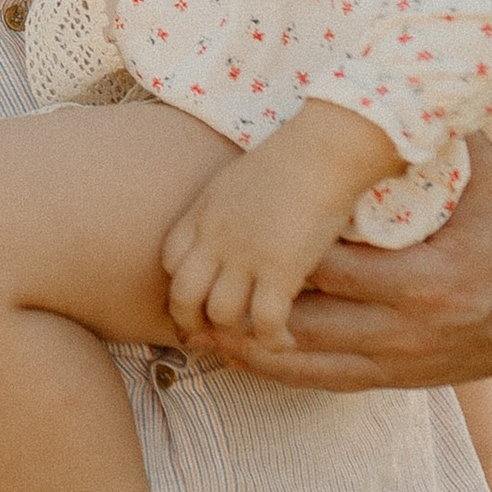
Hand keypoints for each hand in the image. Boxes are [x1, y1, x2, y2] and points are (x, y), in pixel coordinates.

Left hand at [160, 99, 395, 340]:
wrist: (321, 150)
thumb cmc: (291, 159)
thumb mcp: (237, 180)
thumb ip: (225, 209)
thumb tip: (233, 231)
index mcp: (203, 213)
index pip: (169, 260)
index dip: (178, 286)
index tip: (195, 301)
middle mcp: (215, 238)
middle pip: (182, 296)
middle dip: (190, 324)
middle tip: (209, 339)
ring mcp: (245, 256)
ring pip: (220, 314)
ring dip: (235, 334)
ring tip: (253, 338)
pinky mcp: (281, 270)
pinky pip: (265, 322)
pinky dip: (273, 340)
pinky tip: (286, 341)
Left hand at [200, 106, 491, 392]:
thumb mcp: (490, 179)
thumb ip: (446, 132)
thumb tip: (418, 59)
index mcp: (428, 280)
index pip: (332, 268)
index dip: (277, 252)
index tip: (232, 228)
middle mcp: (409, 330)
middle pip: (306, 321)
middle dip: (246, 303)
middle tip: (192, 279)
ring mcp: (401, 363)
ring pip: (305, 363)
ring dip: (248, 346)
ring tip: (196, 320)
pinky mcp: (398, 382)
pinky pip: (323, 383)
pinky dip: (277, 369)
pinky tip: (236, 352)